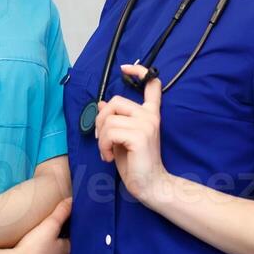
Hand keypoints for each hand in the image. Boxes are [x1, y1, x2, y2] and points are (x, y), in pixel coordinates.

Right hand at [2, 197, 72, 253]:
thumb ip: (61, 212)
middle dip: (60, 237)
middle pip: (64, 246)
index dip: (70, 226)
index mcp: (69, 251)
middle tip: (52, 227)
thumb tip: (71, 201)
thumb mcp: (50, 225)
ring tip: (41, 238)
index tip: (66, 219)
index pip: (75, 236)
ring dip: (50, 248)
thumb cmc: (33, 250)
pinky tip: (32, 251)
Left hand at [96, 65, 166, 204]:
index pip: (152, 85)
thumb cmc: (136, 164)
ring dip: (101, 138)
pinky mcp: (139, 136)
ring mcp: (146, 125)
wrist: (150, 185)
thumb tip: (101, 103)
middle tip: (102, 139)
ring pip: (109, 119)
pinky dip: (103, 145)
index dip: (140, 71)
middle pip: (115, 101)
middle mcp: (150, 116)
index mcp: (150, 114)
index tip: (126, 68)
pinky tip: (109, 157)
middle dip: (100, 120)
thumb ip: (115, 120)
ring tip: (106, 152)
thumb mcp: (122, 138)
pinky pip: (110, 132)